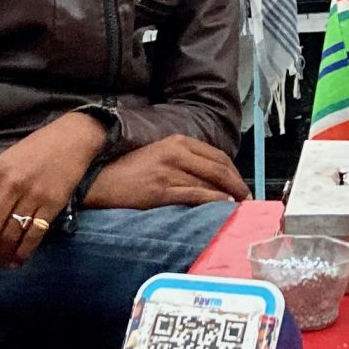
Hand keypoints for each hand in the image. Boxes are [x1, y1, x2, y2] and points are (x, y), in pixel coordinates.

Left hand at [0, 112, 109, 274]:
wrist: (71, 139)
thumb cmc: (33, 150)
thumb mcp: (2, 163)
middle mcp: (11, 186)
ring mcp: (33, 195)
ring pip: (11, 234)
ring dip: (0, 256)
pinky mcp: (53, 204)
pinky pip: (34, 234)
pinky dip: (23, 251)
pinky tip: (16, 262)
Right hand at [82, 134, 249, 210]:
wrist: (100, 181)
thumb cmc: (130, 171)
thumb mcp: (160, 155)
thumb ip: (185, 161)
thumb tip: (214, 178)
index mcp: (177, 142)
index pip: (218, 156)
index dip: (235, 172)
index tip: (242, 185)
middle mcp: (175, 153)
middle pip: (218, 169)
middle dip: (237, 185)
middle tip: (248, 198)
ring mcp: (168, 171)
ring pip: (209, 183)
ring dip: (228, 196)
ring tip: (239, 207)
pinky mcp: (161, 190)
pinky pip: (195, 195)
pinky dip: (213, 201)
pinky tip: (223, 207)